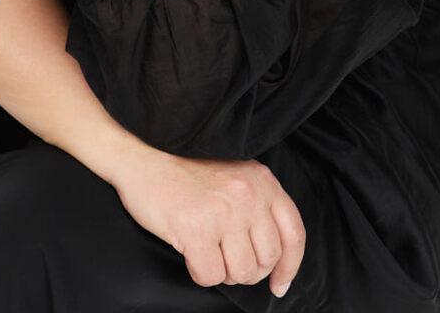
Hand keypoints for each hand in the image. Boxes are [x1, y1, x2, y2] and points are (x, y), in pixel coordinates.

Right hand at [111, 150, 305, 298]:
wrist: (145, 155)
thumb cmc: (186, 170)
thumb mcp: (235, 175)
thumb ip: (258, 204)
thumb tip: (274, 256)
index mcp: (262, 181)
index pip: (293, 234)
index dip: (288, 267)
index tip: (278, 284)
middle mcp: (249, 195)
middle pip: (267, 259)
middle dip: (247, 269)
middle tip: (225, 257)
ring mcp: (224, 212)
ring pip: (242, 272)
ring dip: (223, 271)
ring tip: (207, 251)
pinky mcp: (197, 229)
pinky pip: (211, 276)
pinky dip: (200, 273)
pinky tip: (190, 253)